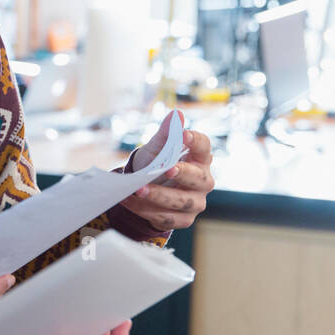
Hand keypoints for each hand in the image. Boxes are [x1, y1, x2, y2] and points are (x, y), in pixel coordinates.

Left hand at [121, 112, 213, 232]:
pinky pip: (166, 217)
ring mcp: (195, 202)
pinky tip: (130, 201)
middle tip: (166, 169)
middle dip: (182, 173)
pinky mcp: (183, 219)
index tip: (182, 134)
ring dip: (158, 196)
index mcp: (200, 158)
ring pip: (181, 201)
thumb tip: (176, 114)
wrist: (143, 189)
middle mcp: (203, 181)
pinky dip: (146, 210)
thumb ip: (165, 133)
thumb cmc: (155, 163)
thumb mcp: (156, 148)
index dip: (195, 140)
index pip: (204, 146)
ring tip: (137, 190)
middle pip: (198, 178)